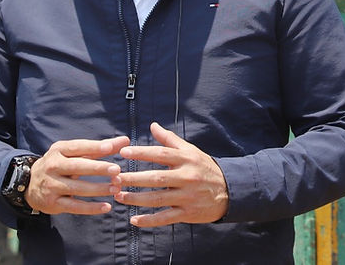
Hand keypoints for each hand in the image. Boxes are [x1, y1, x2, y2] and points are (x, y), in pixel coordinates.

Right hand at [24, 137, 129, 214]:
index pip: (78, 147)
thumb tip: (125, 140)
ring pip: (77, 188)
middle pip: (77, 167)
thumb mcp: (75, 152)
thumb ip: (100, 148)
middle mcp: (53, 167)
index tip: (111, 147)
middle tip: (116, 170)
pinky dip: (91, 208)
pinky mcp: (53, 203)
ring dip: (98, 189)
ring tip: (116, 188)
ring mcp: (51, 185)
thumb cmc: (61, 164)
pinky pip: (74, 207)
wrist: (30, 184)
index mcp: (59, 150)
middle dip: (97, 168)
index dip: (94, 147)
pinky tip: (107, 207)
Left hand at [114, 122, 228, 226]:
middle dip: (134, 179)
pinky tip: (134, 220)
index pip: (161, 154)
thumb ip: (170, 140)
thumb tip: (153, 125)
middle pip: (156, 178)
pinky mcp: (187, 213)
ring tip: (119, 196)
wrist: (229, 191)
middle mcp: (186, 177)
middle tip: (115, 178)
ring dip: (136, 199)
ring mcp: (187, 196)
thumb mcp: (191, 151)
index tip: (123, 152)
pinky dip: (149, 220)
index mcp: (186, 159)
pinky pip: (165, 217)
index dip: (142, 152)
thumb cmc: (204, 168)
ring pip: (158, 199)